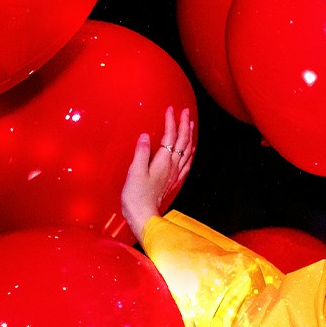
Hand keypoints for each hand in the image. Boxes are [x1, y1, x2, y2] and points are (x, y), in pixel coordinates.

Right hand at [122, 106, 194, 241]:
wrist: (144, 217)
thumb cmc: (136, 196)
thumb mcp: (135, 172)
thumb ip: (142, 152)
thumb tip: (146, 136)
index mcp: (163, 161)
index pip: (170, 136)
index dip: (171, 122)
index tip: (171, 109)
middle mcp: (173, 166)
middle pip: (182, 141)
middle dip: (184, 125)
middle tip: (185, 112)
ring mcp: (175, 175)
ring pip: (187, 151)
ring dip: (189, 136)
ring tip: (190, 125)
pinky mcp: (173, 182)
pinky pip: (186, 163)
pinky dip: (190, 153)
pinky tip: (190, 150)